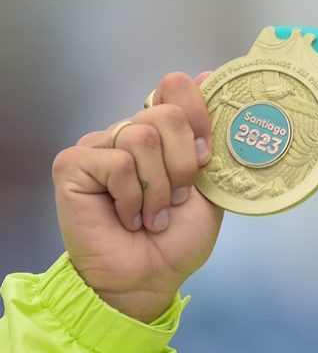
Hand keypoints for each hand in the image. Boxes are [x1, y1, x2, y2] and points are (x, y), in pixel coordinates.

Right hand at [52, 72, 223, 322]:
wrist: (150, 277)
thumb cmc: (178, 237)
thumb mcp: (209, 185)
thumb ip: (208, 137)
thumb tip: (207, 75)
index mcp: (163, 133)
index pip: (177, 89)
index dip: (198, 115)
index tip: (205, 154)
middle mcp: (130, 132)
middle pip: (166, 114)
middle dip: (182, 164)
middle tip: (178, 198)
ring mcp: (100, 146)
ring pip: (142, 136)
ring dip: (158, 187)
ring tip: (153, 215)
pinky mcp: (74, 164)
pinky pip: (117, 162)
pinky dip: (132, 197)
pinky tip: (128, 218)